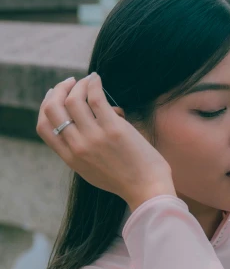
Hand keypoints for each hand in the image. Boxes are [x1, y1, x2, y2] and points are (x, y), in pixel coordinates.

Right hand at [36, 74, 175, 205]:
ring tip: (87, 80)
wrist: (147, 190)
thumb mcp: (92, 171)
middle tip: (69, 82)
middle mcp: (78, 147)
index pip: (44, 127)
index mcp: (71, 158)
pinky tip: (96, 79)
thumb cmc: (126, 179)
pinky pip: (96, 98)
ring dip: (78, 85)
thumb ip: (81, 151)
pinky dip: (93, 84)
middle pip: (53, 110)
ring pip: (72, 100)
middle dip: (57, 90)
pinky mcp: (113, 129)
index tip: (53, 95)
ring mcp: (94, 137)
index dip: (45, 107)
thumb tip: (82, 122)